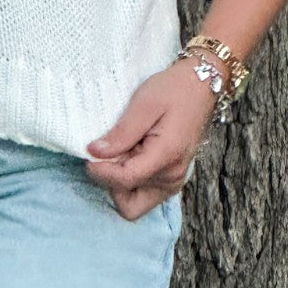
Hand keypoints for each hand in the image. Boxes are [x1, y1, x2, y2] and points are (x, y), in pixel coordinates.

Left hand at [84, 58, 218, 219]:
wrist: (200, 86)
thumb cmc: (173, 90)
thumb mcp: (144, 104)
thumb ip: (121, 133)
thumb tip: (94, 152)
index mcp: (166, 157)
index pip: (125, 180)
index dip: (101, 171)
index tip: (88, 153)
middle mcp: (172, 178)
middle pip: (128, 200)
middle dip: (111, 181)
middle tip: (109, 150)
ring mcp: (173, 182)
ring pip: (134, 201)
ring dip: (120, 181)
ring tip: (121, 148)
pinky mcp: (171, 179)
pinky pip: (143, 193)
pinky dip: (130, 179)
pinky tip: (129, 153)